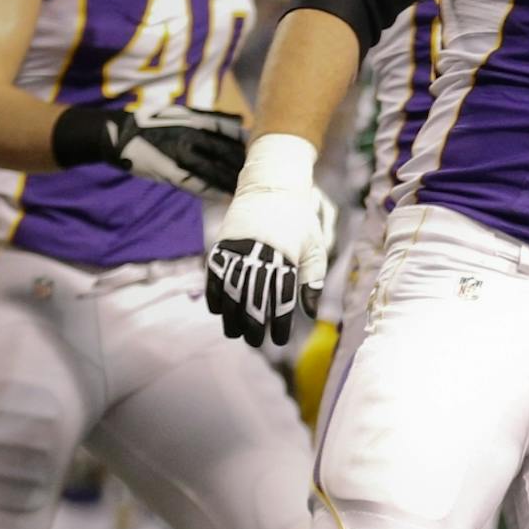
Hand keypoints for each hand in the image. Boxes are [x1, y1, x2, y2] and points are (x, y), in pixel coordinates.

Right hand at [60, 104, 248, 196]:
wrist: (120, 134)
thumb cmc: (153, 122)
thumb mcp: (181, 113)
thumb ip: (210, 118)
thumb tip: (239, 119)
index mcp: (195, 121)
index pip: (231, 133)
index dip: (247, 145)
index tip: (262, 152)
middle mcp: (190, 137)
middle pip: (226, 154)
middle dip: (244, 165)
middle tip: (262, 175)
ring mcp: (180, 155)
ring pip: (215, 172)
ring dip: (233, 182)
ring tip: (249, 190)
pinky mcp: (170, 172)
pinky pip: (197, 185)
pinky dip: (214, 192)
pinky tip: (227, 197)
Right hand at [208, 144, 332, 346]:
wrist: (271, 188)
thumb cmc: (299, 221)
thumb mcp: (314, 249)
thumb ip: (313, 281)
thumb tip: (312, 313)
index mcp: (286, 257)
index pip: (281, 298)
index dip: (280, 322)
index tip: (280, 339)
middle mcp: (260, 254)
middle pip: (253, 298)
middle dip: (254, 324)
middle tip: (255, 341)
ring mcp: (238, 249)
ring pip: (231, 290)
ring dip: (231, 315)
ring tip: (235, 333)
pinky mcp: (222, 244)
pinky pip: (214, 275)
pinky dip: (215, 295)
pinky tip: (219, 311)